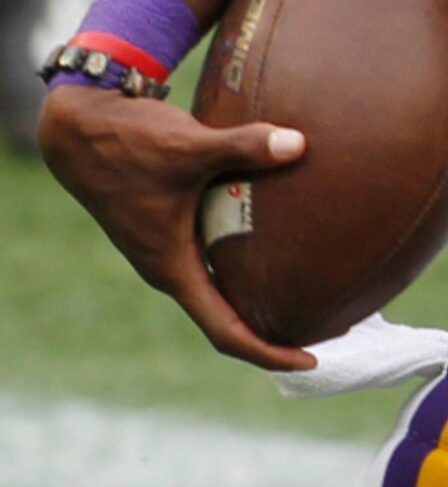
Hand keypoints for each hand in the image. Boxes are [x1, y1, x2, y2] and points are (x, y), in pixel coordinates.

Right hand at [38, 84, 315, 370]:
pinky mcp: (172, 226)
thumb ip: (245, 146)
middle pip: (229, 319)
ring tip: (315, 296)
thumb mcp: (188, 147)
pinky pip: (217, 260)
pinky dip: (249, 265)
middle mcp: (170, 267)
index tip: (311, 362)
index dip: (269, 352)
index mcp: (172, 268)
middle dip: (277, 330)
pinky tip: (285, 247)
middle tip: (331, 329)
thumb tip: (300, 144)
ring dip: (263, 298)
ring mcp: (169, 248)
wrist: (78, 124)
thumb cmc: (126, 142)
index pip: (226, 332)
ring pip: (222, 289)